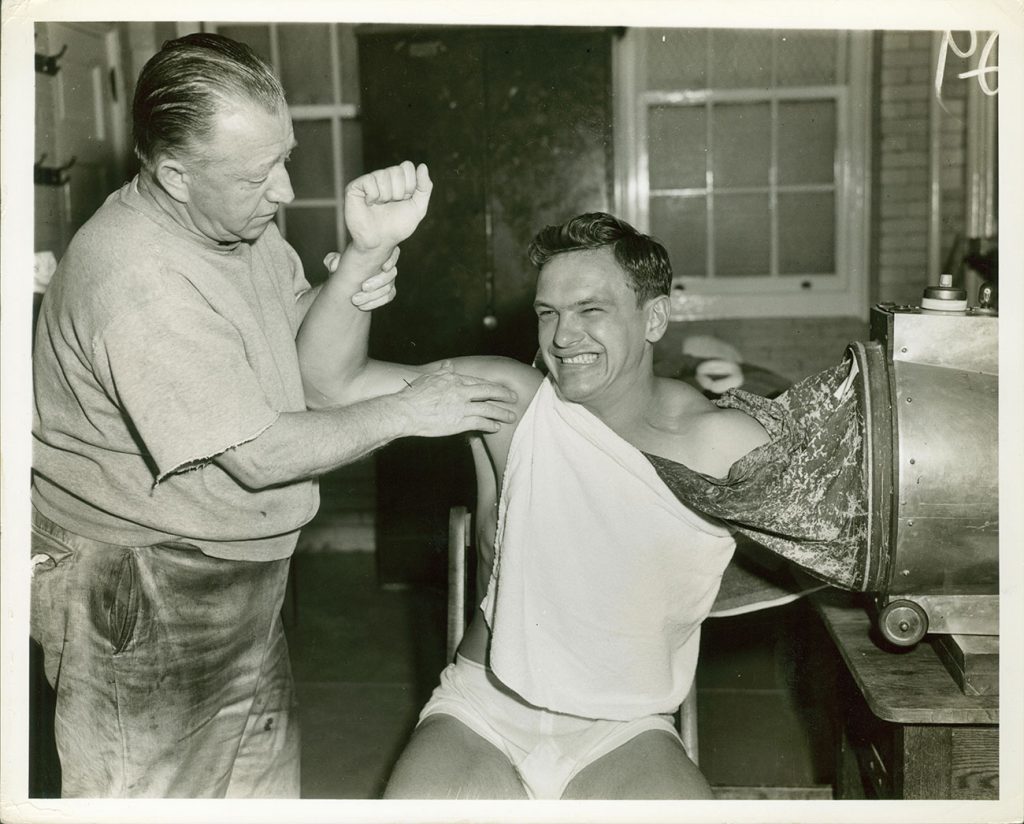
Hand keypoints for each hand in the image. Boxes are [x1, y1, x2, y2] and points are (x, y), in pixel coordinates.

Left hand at [323, 247, 400, 311]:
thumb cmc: (343, 267)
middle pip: (392, 273)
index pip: (393, 252)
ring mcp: (389, 280)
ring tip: (356, 300)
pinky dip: (375, 303)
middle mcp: (387, 266)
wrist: (345, 283)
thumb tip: (333, 264)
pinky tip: (362, 306)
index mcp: (378, 253)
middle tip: (363, 287)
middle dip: (378, 282)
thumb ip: (333, 260)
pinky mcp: (388, 291)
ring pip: (389, 288)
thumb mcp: (336, 263)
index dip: (392, 260)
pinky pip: (388, 297)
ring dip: (374, 295)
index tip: (383, 267)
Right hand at [344, 161, 431, 251]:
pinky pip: (370, 181)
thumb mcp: (418, 208)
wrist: (380, 242)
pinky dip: (373, 196)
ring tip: (379, 206)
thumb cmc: (397, 226)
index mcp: (398, 180)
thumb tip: (422, 166)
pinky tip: (369, 204)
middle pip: (397, 170)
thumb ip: (424, 187)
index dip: (410, 185)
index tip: (405, 200)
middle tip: (391, 204)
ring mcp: (368, 181)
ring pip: (383, 175)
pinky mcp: (355, 186)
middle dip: (399, 192)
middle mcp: (383, 177)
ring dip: (386, 196)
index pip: (407, 166)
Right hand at [397, 361, 518, 436]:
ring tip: (511, 416)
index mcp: (454, 380)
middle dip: (503, 395)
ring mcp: (461, 407)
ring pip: (488, 408)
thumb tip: (448, 365)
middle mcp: (461, 392)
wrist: (405, 411)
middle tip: (514, 398)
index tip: (500, 388)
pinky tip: (497, 427)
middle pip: (488, 391)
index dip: (492, 385)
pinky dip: (490, 424)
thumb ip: (442, 372)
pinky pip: (480, 423)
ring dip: (502, 413)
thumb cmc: (413, 395)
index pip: (478, 381)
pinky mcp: (459, 422)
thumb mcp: (429, 378)